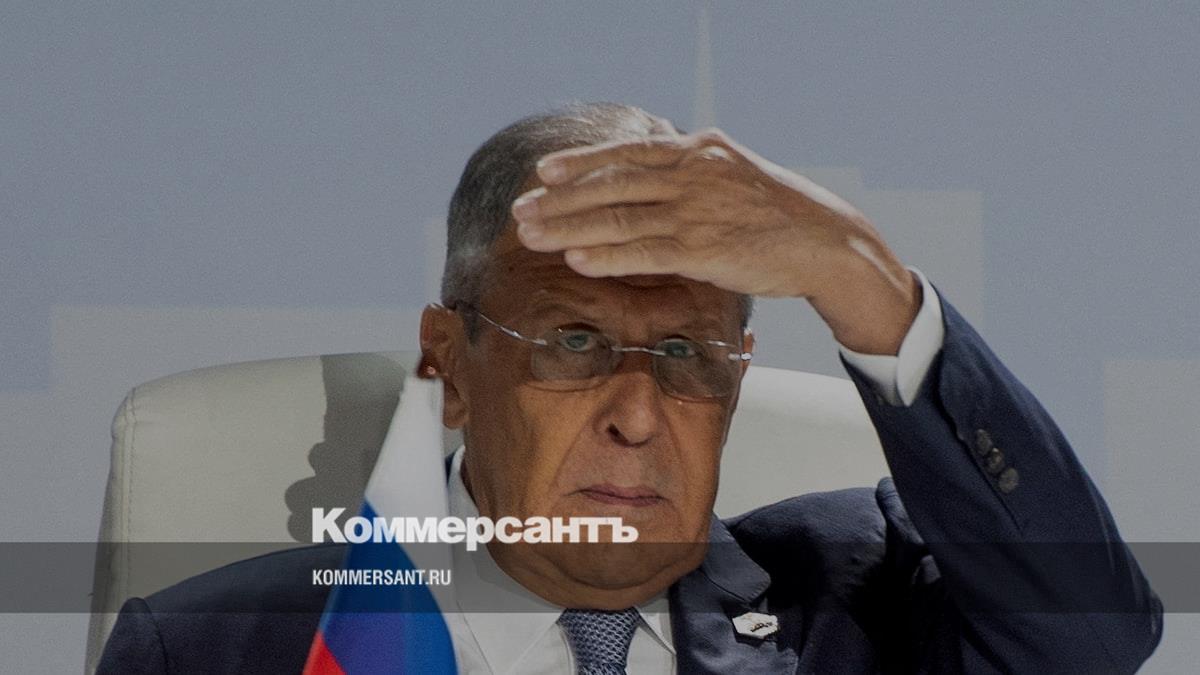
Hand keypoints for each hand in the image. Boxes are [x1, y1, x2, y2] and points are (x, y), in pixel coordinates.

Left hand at [510, 128, 920, 353]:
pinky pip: (644, 253)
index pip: (629, 153)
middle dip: (561, 199)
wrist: (825, 240)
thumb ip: (688, 171)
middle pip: (613, 185)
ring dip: (570, 227)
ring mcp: (698, 212)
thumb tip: (647, 169)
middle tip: (522, 210)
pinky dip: (607, 256)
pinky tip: (576, 259)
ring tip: (531, 236)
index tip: (544, 171)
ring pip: (620, 218)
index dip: (582, 163)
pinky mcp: (706, 251)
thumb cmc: (774, 211)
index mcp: (699, 151)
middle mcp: (694, 174)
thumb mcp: (732, 172)